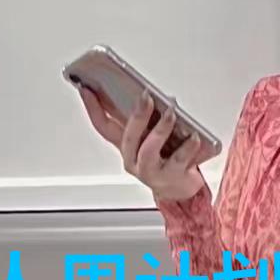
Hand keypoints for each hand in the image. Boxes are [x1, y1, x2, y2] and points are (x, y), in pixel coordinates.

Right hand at [76, 84, 206, 202]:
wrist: (180, 191)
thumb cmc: (166, 159)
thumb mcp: (151, 138)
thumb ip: (150, 119)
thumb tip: (159, 96)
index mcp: (126, 146)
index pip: (102, 126)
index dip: (92, 107)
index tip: (86, 88)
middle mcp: (134, 159)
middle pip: (129, 137)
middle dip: (137, 115)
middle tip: (145, 96)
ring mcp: (150, 171)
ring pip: (149, 150)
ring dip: (160, 130)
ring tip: (171, 114)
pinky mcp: (170, 177)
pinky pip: (178, 160)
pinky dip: (187, 147)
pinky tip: (194, 136)